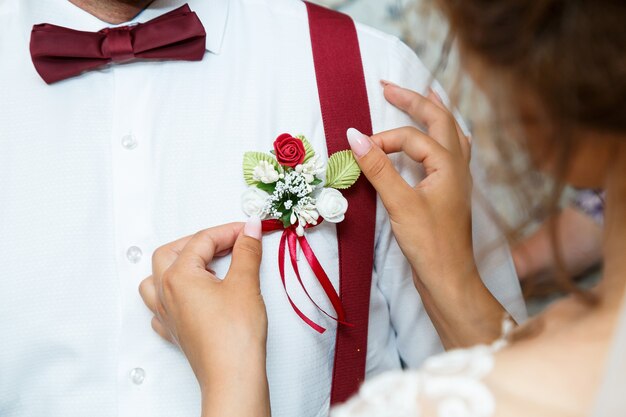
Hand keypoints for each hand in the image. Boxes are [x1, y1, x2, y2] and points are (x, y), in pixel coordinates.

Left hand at [139, 217, 270, 416]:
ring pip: (157, 279)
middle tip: (229, 242)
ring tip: (203, 263)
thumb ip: (246, 251)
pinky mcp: (176, 331)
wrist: (232, 375)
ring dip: (177, 265)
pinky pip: (161, 306)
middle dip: (200, 242)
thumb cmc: (234, 335)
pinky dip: (173, 294)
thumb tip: (249, 230)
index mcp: (178, 276)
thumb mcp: (245, 283)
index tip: (250, 230)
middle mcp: (166, 293)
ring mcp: (167, 314)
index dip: (229, 231)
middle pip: (172, 252)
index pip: (202, 240)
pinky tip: (191, 295)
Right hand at [348, 85, 473, 288]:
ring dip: (435, 113)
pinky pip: (450, 151)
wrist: (449, 279)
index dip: (383, 139)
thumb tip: (354, 135)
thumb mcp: (400, 203)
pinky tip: (437, 141)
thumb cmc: (430, 244)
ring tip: (425, 95)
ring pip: (451, 134)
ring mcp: (457, 179)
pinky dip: (441, 137)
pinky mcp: (450, 192)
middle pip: (441, 120)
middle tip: (389, 86)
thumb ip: (378, 168)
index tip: (358, 148)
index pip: (412, 138)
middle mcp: (458, 166)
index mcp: (449, 164)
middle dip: (415, 100)